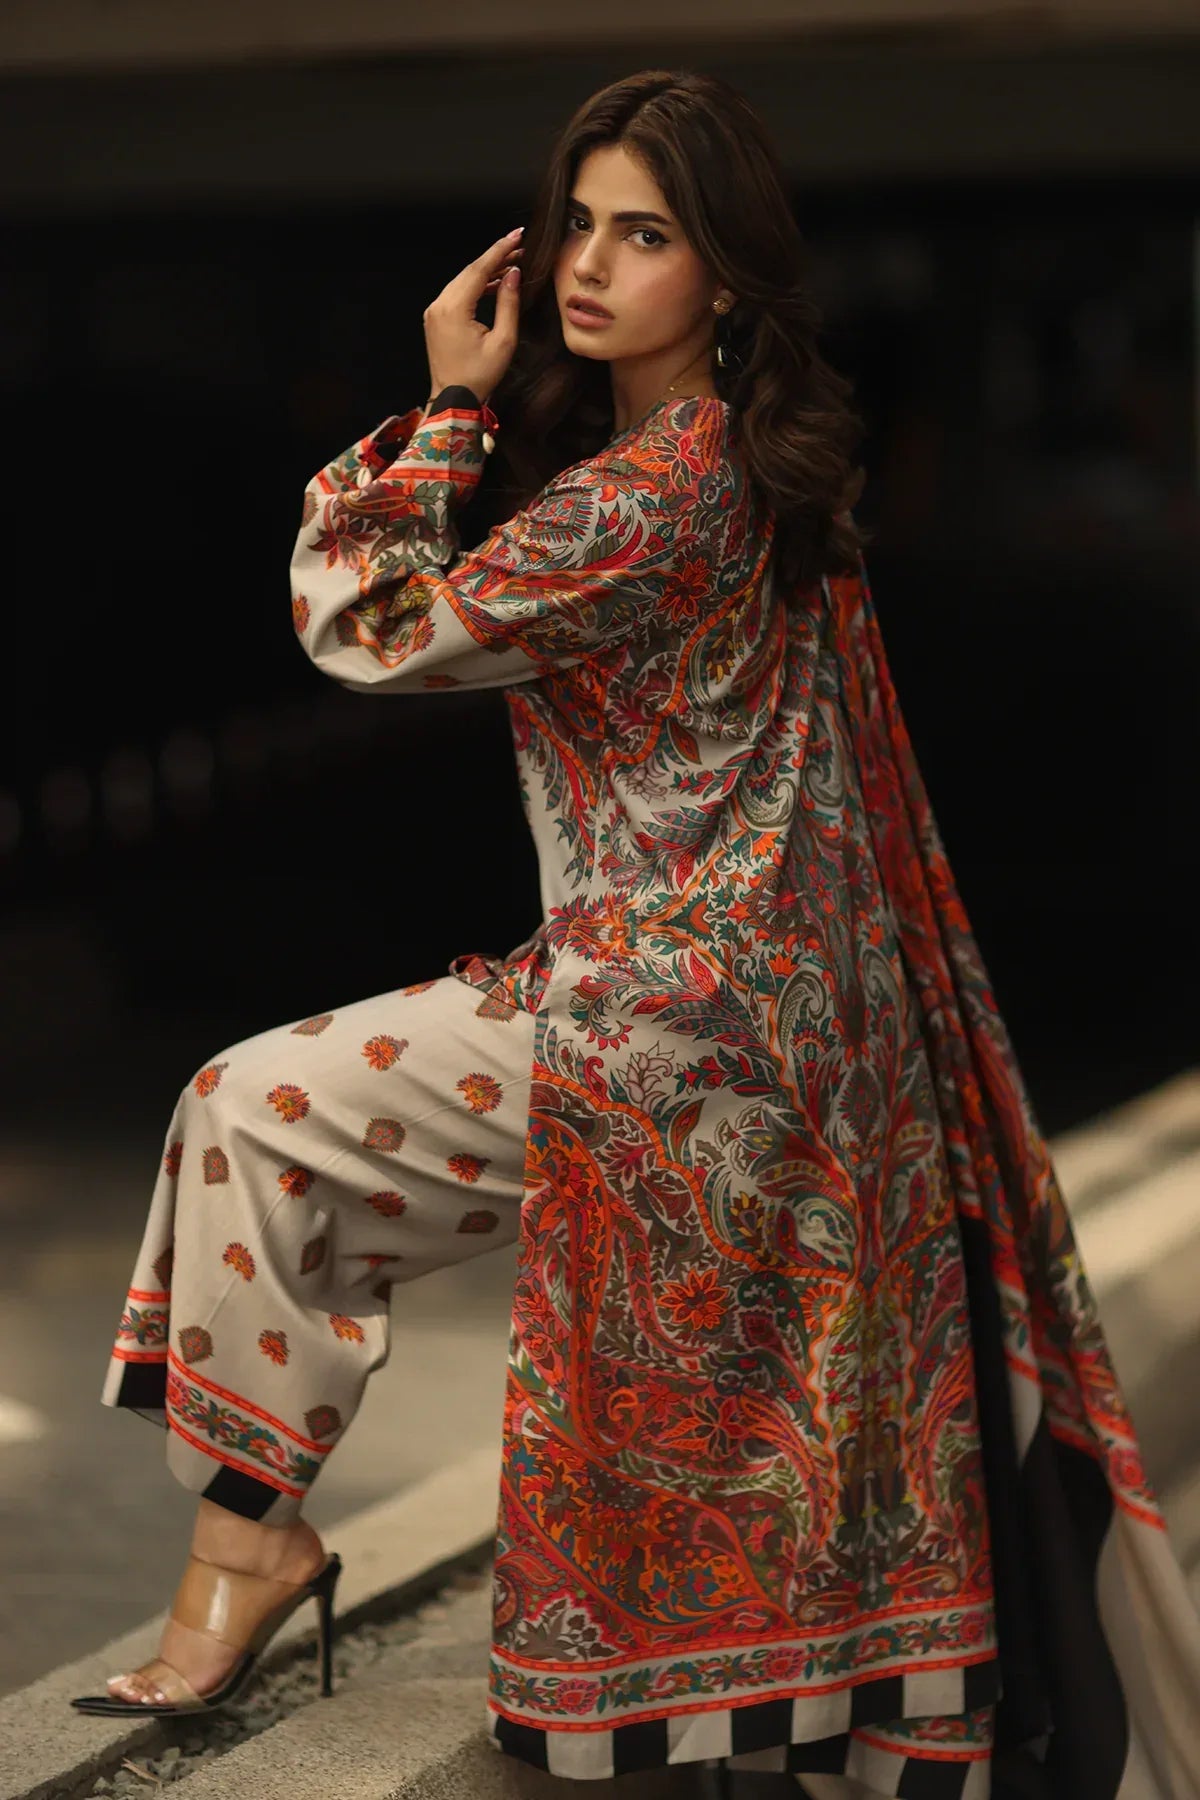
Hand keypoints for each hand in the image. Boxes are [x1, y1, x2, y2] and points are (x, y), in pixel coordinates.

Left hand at [423, 228, 524, 407]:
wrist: (453, 400)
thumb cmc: (479, 376)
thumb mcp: (503, 341)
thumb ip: (508, 303)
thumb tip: (514, 275)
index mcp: (453, 309)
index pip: (478, 269)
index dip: (500, 250)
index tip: (517, 235)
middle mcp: (439, 305)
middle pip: (469, 271)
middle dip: (494, 258)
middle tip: (519, 248)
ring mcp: (434, 311)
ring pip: (462, 280)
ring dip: (485, 272)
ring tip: (510, 265)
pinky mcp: (435, 318)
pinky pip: (456, 293)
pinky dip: (474, 286)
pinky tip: (492, 285)